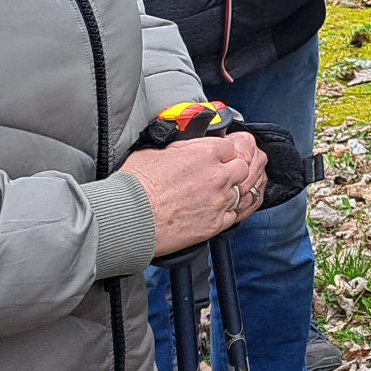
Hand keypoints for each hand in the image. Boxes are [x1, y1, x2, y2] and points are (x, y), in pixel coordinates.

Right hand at [124, 131, 266, 254]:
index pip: (230, 146)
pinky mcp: (215, 224)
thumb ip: (179, 150)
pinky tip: (218, 211)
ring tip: (218, 194)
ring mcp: (219, 201)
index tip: (216, 158)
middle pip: (242, 167)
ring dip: (233, 191)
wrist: (127, 218)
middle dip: (233, 170)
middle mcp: (217, 176)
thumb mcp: (155, 153)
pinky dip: (229, 212)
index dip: (222, 152)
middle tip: (219, 175)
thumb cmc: (133, 187)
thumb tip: (183, 151)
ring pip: (243, 191)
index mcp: (204, 154)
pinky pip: (235, 214)